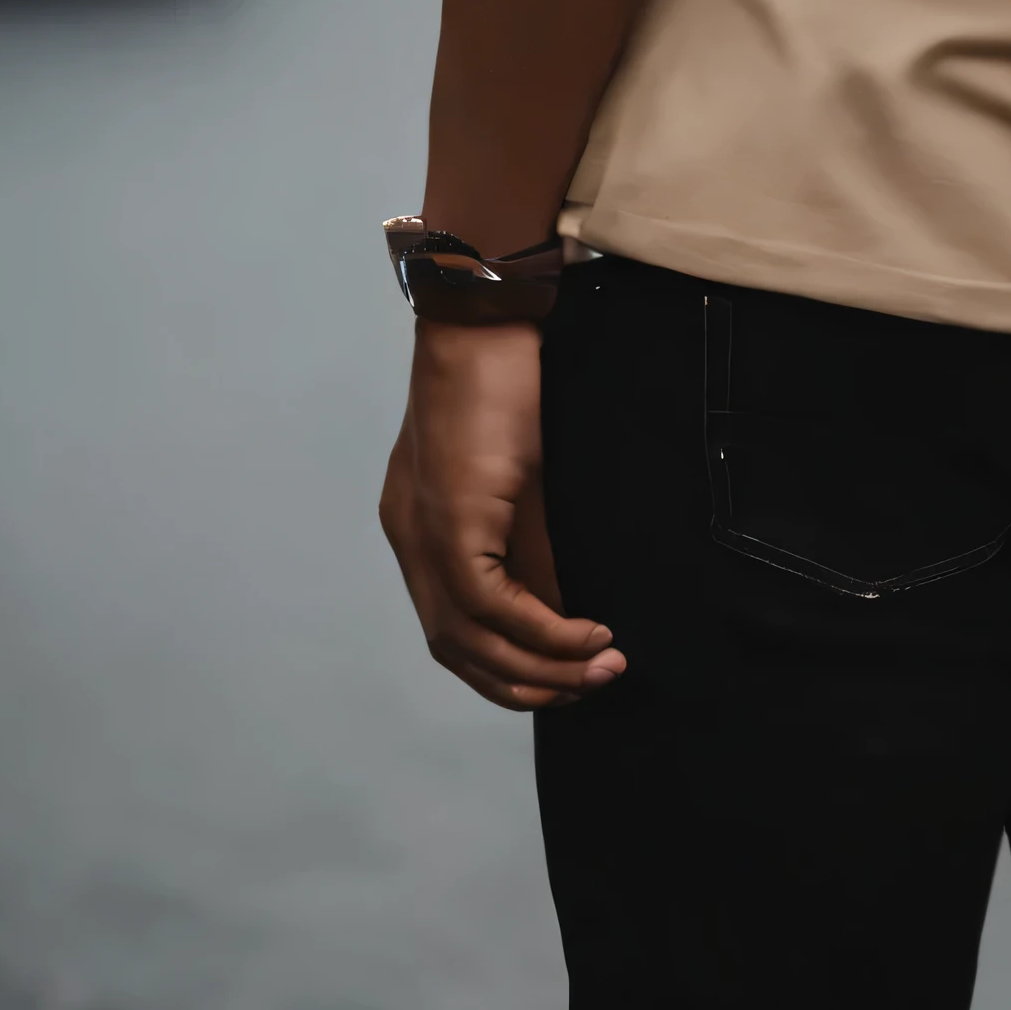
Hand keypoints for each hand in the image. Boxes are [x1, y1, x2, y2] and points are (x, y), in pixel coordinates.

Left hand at [378, 318, 625, 711]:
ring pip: (472, 640)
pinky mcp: (450, 524)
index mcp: (418, 527)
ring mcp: (423, 535)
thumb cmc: (506, 382)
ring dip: (541, 669)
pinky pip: (493, 607)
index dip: (505, 664)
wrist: (486, 320)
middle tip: (588, 688)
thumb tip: (561, 616)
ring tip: (601, 670)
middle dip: (525, 682)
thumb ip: (529, 551)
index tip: (563, 675)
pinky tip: (588, 636)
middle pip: (456, 649)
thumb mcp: (520, 482)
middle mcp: (409, 539)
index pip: (452, 625)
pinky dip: (544, 633)